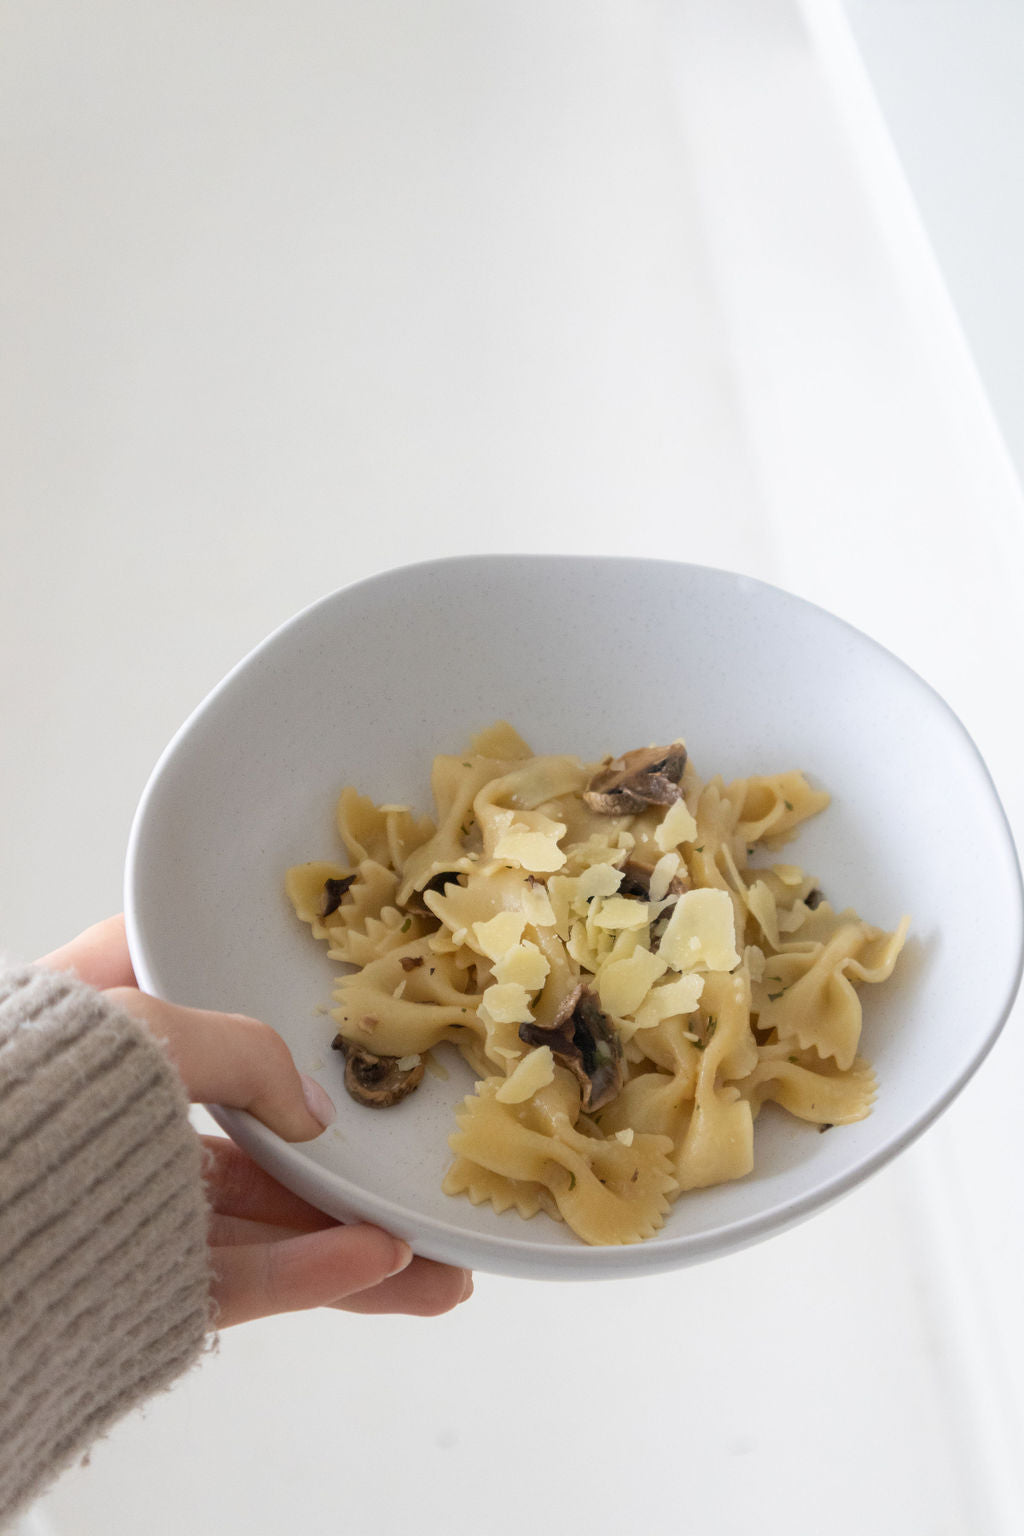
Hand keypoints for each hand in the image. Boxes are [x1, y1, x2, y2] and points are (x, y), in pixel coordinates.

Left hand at [38, 916, 472, 1326]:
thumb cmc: (19, 1090)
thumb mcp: (138, 1030)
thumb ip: (238, 1052)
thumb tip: (308, 1109)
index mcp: (102, 1033)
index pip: (204, 1012)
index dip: (280, 1022)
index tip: (355, 1037)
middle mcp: (120, 1122)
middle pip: (255, 1139)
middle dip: (347, 1167)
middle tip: (421, 1179)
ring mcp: (129, 1206)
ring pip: (261, 1223)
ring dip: (354, 1243)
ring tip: (440, 1267)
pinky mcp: (134, 1285)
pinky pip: (238, 1279)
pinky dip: (311, 1274)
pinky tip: (381, 1267)